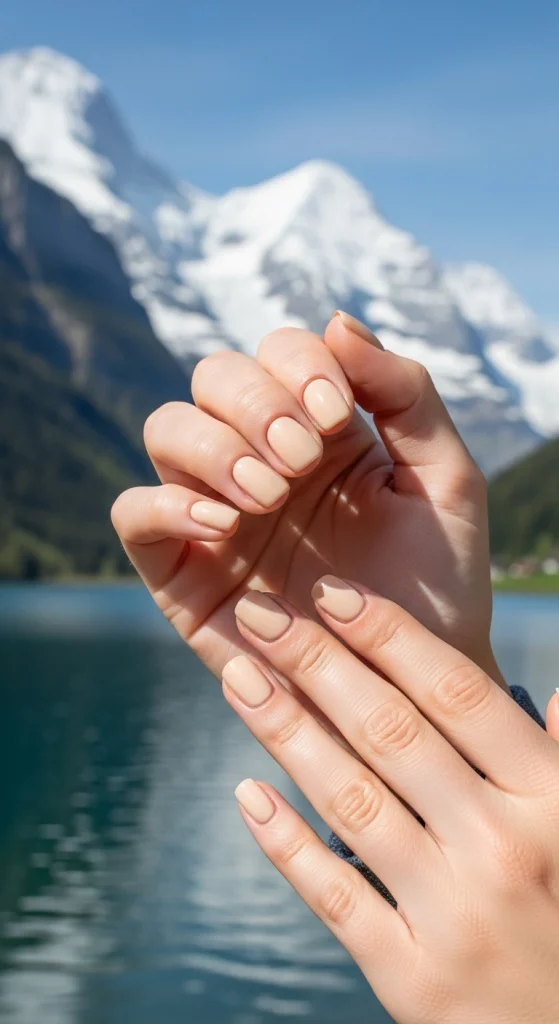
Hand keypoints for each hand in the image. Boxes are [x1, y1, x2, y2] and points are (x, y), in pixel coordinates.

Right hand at [112, 312, 496, 681]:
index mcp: (320, 427)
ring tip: (268, 495)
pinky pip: (133, 513)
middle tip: (300, 459)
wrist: (411, 684)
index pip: (280, 351)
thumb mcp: (444, 478)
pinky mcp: (179, 568)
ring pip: (166, 428)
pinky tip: (224, 525)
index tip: (335, 416)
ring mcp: (213, 508)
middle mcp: (259, 457)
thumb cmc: (434, 581)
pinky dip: (166, 504)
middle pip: (214, 376)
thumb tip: (338, 320)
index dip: (298, 366)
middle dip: (254, 403)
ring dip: (214, 447)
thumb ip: (406, 394)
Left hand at [225, 579, 558, 1023]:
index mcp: (552, 799)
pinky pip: (336, 897)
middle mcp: (502, 848)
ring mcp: (453, 916)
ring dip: (286, 730)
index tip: (331, 593)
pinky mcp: (413, 981)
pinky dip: (286, 844)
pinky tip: (245, 794)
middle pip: (391, 731)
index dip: (388, 635)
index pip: (456, 693)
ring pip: (352, 800)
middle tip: (260, 615)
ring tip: (237, 677)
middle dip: (317, 662)